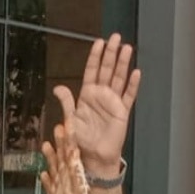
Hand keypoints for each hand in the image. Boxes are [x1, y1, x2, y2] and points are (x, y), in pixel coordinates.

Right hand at [39, 123, 101, 193]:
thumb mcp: (79, 191)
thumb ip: (75, 172)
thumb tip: (73, 152)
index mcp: (75, 176)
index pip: (72, 152)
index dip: (70, 138)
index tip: (68, 123)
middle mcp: (68, 180)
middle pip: (62, 157)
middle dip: (60, 143)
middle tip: (57, 127)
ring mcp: (61, 190)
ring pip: (55, 169)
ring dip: (51, 157)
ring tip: (46, 145)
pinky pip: (49, 187)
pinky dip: (46, 180)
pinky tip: (43, 173)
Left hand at [54, 34, 141, 176]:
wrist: (95, 156)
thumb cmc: (81, 139)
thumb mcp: (71, 119)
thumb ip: (67, 102)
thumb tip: (58, 87)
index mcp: (87, 94)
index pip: (92, 70)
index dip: (95, 56)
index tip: (99, 42)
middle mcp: (101, 95)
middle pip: (107, 69)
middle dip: (111, 53)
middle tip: (116, 37)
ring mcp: (113, 101)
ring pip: (119, 78)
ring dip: (123, 63)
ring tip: (127, 48)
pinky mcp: (123, 111)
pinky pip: (129, 95)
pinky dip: (133, 84)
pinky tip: (136, 72)